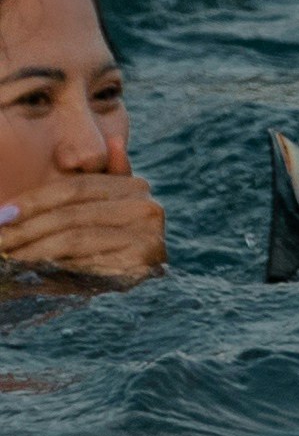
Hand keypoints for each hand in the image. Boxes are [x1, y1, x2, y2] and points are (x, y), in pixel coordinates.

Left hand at [0, 167, 166, 286]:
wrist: (143, 294)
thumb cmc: (112, 248)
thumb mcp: (109, 212)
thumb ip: (109, 179)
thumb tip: (114, 142)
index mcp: (136, 188)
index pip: (76, 188)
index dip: (35, 199)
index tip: (3, 213)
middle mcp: (147, 207)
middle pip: (71, 214)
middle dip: (27, 228)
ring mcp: (148, 235)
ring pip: (74, 238)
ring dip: (32, 249)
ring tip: (7, 255)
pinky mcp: (141, 263)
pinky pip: (86, 264)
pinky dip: (53, 269)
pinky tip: (30, 271)